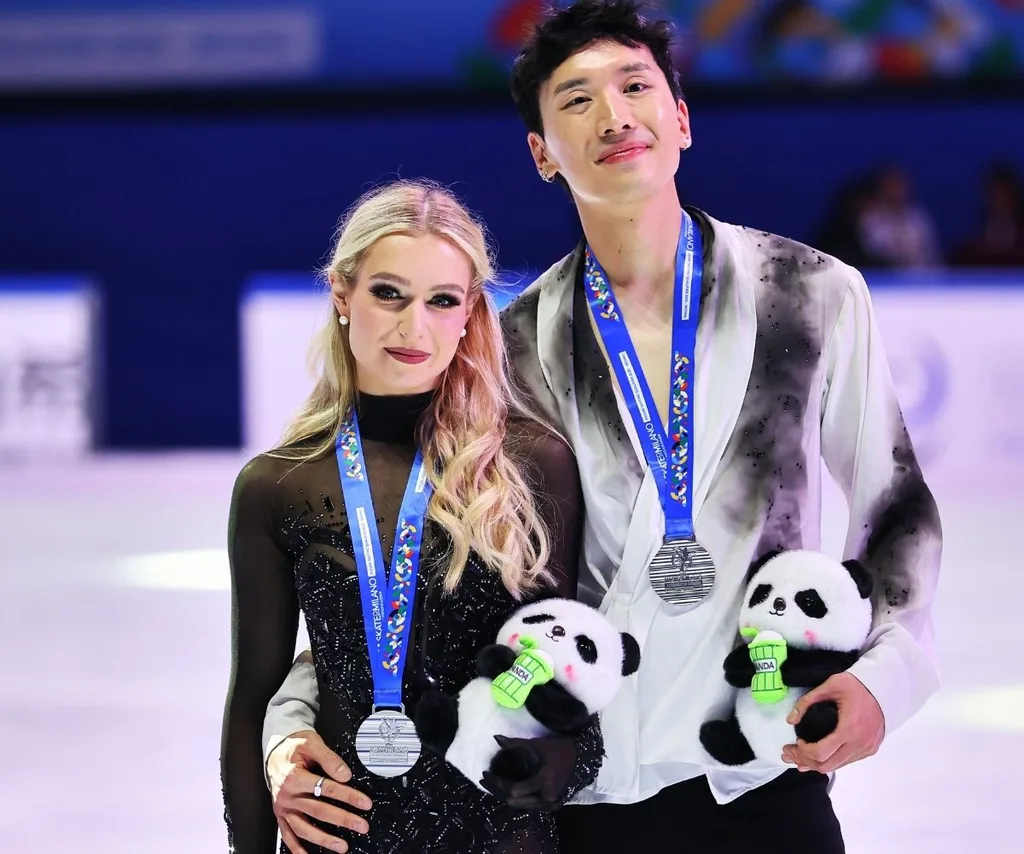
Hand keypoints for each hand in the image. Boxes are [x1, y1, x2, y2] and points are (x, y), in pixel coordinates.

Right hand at [268, 730, 371, 853]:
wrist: (275, 751)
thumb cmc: (294, 747)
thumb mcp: (311, 743)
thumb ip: (330, 759)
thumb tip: (345, 775)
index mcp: (295, 777)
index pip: (327, 789)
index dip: (348, 796)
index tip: (364, 803)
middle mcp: (287, 795)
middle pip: (319, 811)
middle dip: (343, 820)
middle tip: (361, 826)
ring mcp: (283, 807)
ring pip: (304, 828)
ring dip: (323, 839)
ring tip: (342, 846)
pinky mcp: (281, 814)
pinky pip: (287, 835)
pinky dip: (296, 848)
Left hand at [479, 734, 576, 810]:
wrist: (585, 757)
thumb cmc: (562, 749)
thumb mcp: (539, 745)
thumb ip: (516, 744)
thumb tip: (496, 739)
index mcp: (543, 784)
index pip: (513, 790)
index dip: (497, 783)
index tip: (485, 774)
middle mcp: (546, 799)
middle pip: (514, 802)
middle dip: (497, 791)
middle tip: (485, 780)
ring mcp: (550, 805)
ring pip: (521, 806)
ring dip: (506, 796)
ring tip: (493, 784)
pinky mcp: (552, 804)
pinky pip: (530, 805)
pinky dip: (518, 798)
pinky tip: (509, 789)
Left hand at [782, 672, 884, 773]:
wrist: (885, 688)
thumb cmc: (856, 685)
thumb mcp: (829, 686)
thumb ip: (807, 702)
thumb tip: (790, 720)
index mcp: (848, 729)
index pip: (821, 753)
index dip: (804, 752)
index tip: (797, 741)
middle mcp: (859, 744)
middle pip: (827, 765)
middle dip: (805, 761)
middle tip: (790, 753)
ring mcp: (866, 749)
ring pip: (837, 766)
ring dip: (817, 764)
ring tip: (800, 757)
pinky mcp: (870, 750)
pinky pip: (847, 761)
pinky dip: (831, 761)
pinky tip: (820, 756)